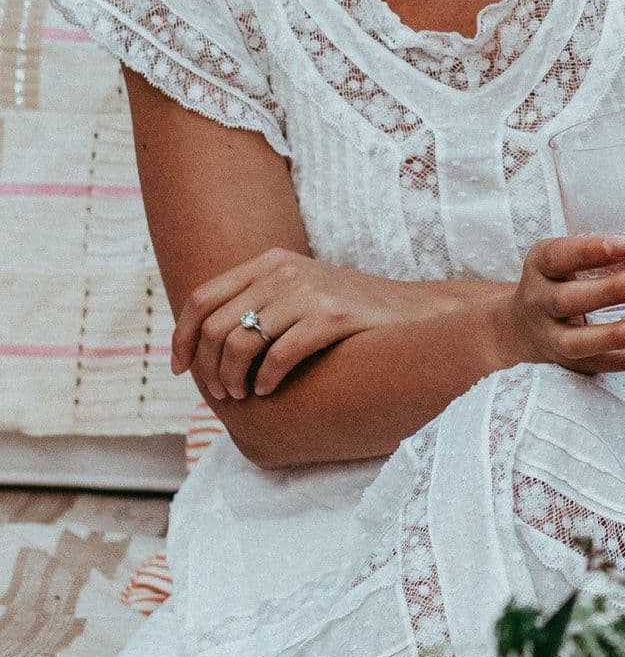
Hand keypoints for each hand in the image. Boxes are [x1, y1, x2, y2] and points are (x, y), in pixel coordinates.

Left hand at [173, 248, 433, 401]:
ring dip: (234, 379)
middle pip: (218, 326)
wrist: (412, 314)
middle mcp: (285, 271)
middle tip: (220, 394)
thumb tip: (197, 343)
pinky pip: (279, 355)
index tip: (180, 370)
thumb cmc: (348, 313)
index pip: (203, 299)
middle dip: (209, 368)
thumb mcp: (297, 293)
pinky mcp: (332, 315)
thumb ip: (255, 303)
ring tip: (242, 395)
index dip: (182, 338)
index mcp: (270, 261)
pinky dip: (266, 380)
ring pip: (242, 343)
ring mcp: (309, 291)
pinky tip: (270, 390)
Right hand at [495, 234, 624, 373]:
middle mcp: (540, 303)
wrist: (523, 327)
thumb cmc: (560, 280)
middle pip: (568, 301)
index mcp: (540, 268)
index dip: (590, 251)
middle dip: (612, 291)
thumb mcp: (564, 257)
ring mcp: (552, 339)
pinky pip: (607, 365)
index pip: (558, 257)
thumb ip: (599, 250)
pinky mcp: (572, 365)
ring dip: (620, 334)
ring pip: (580, 342)